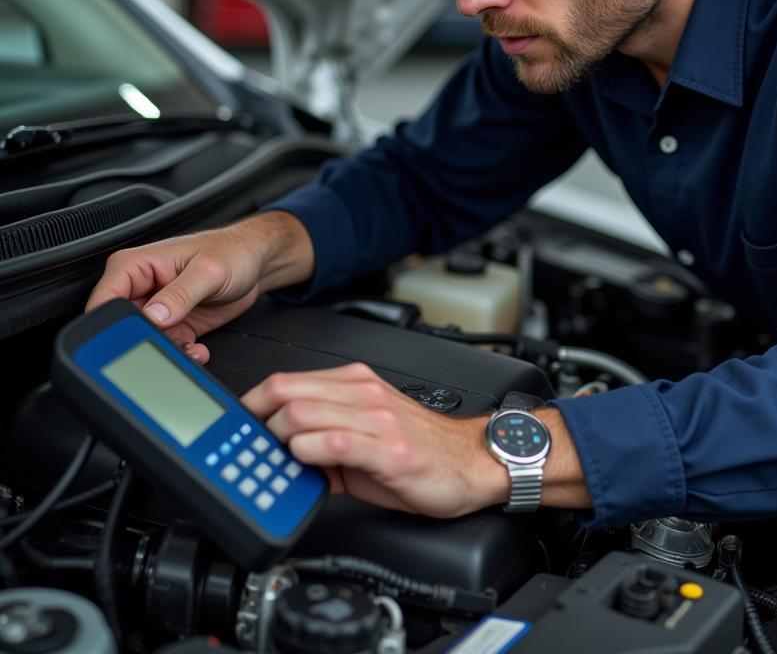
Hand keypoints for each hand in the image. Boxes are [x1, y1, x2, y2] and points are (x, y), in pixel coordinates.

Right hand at [85, 211, 313, 362]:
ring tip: (190, 350)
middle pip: (123, 325)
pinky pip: (166, 347)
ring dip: (166, 351)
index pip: (105, 299)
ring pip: (145, 341)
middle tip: (168, 345)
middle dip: (144, 341)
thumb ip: (180, 294)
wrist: (256, 262)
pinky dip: (181, 354)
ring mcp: (157, 308)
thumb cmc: (232, 252)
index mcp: (135, 265)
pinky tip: (198, 351)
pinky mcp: (173, 325)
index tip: (136, 336)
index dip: (114, 322)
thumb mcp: (208, 271)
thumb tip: (154, 315)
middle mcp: (141, 287)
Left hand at [242, 363, 508, 516]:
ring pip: (302, 414)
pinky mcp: (387, 447)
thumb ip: (324, 437)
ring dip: (278, 440)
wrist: (472, 462)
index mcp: (356, 383)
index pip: (287, 380)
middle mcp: (363, 392)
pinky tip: (305, 464)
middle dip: (256, 421)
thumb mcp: (366, 436)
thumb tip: (279, 452)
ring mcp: (376, 417)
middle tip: (248, 446)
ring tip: (276, 459)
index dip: (251, 402)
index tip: (236, 424)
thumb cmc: (421, 450)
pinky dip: (308, 452)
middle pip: (285, 391)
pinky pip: (333, 442)